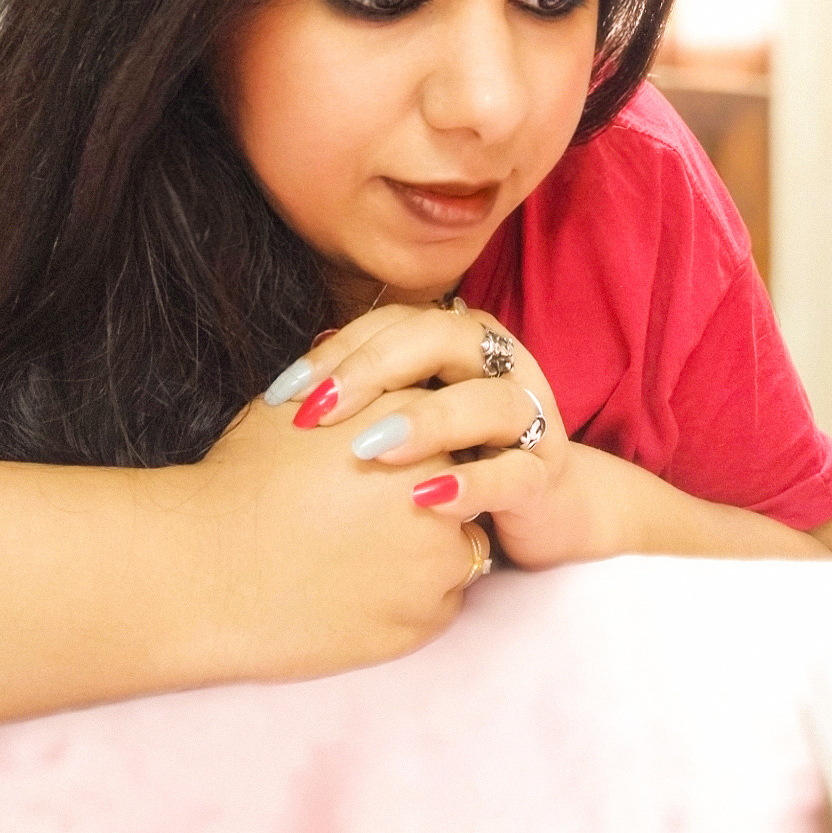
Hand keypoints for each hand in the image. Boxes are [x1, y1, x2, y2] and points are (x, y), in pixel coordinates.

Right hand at [191, 376, 490, 683]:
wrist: (200, 569)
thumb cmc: (237, 484)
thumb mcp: (298, 410)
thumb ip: (357, 392)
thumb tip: (382, 380)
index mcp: (411, 421)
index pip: (453, 425)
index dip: (424, 447)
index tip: (388, 465)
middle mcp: (441, 481)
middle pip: (469, 483)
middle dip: (435, 495)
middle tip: (375, 513)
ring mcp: (438, 553)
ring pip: (463, 547)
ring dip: (427, 550)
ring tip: (359, 555)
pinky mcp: (426, 617)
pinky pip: (442, 604)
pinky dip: (412, 601)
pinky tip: (357, 593)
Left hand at [266, 304, 598, 569]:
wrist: (545, 510)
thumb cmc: (462, 455)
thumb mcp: (414, 416)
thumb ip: (369, 394)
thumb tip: (298, 385)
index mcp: (464, 341)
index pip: (398, 322)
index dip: (340, 349)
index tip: (286, 393)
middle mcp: (503, 366)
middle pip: (445, 339)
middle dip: (375, 369)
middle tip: (320, 411)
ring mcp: (533, 419)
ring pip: (490, 401)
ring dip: (428, 420)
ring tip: (370, 450)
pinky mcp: (545, 478)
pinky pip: (516, 474)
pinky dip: (472, 484)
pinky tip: (426, 500)